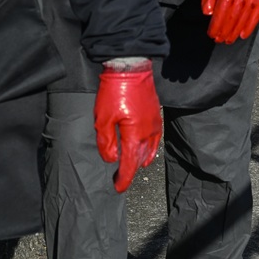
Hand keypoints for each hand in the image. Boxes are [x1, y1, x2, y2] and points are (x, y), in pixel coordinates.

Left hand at [94, 60, 161, 192]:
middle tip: (119, 181)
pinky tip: (146, 154)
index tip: (118, 188)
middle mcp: (148, 132)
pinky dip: (150, 150)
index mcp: (134, 134)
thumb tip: (111, 159)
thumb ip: (106, 143)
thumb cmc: (114, 93)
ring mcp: (154, 124)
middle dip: (130, 172)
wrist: (131, 70)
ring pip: (149, 150)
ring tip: (130, 169)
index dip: (124, 178)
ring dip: (139, 162)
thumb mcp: (102, 119)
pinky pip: (156, 140)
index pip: (129, 163)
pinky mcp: (156, 116)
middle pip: (140, 159)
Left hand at [201, 0, 258, 43]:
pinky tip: (243, 35)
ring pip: (242, 20)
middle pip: (231, 19)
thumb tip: (208, 14)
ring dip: (234, 33)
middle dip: (224, 32)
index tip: (211, 34)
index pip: (221, 13)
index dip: (215, 26)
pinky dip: (249, 27)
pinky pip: (255, 17)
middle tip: (218, 40)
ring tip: (228, 40)